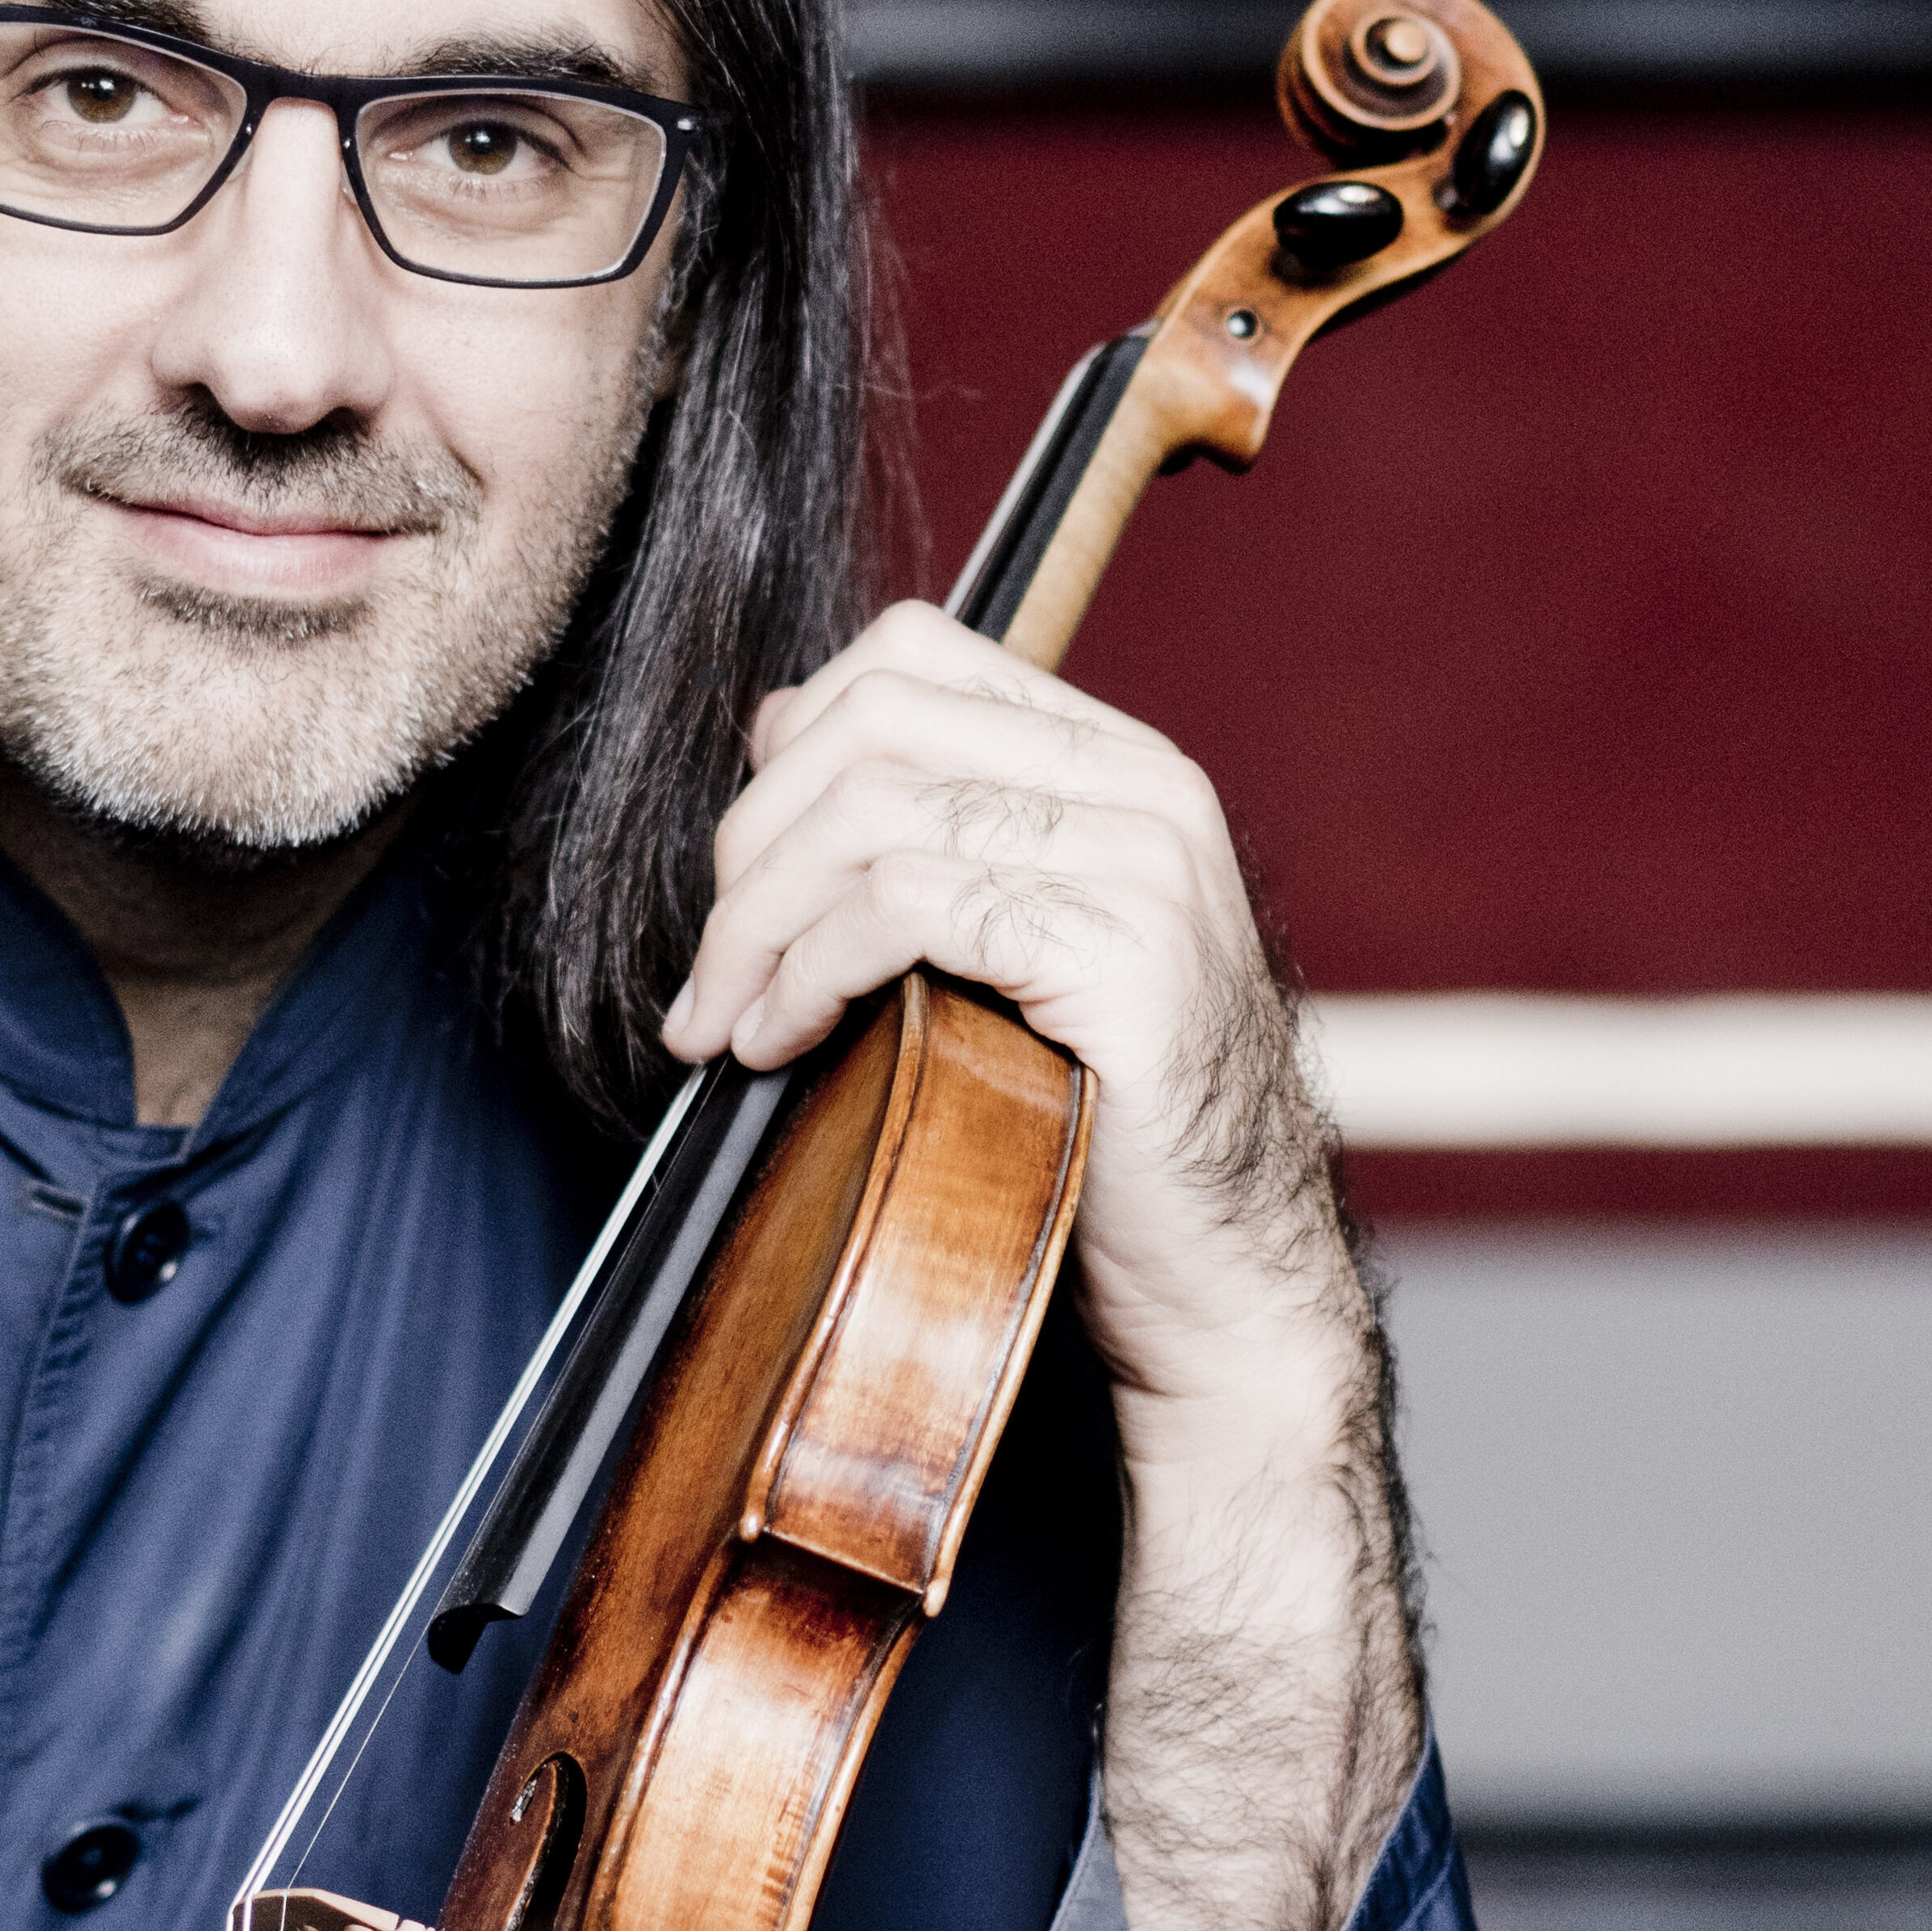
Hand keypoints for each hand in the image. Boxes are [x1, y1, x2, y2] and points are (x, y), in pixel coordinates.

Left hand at [662, 598, 1357, 1439]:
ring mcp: (1143, 866)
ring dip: (758, 925)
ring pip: (875, 814)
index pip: (910, 655)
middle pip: (874, 722)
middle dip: (753, 844)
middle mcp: (1144, 788)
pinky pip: (909, 908)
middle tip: (712, 970)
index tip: (740, 871)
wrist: (1219, 1274)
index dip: (790, 748)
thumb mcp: (1004, 951)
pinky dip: (809, 971)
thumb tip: (770, 733)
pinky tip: (780, 1042)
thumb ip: (923, 843)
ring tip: (725, 1022)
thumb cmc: (1092, 1125)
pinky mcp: (1122, 957)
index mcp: (1114, 764)